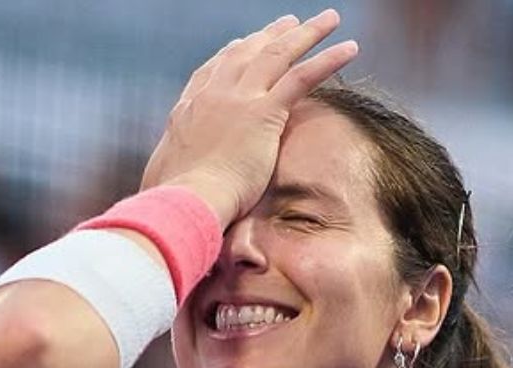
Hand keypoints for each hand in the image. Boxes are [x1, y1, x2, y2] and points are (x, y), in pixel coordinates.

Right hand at [141, 10, 358, 227]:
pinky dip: (328, 59)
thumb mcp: (163, 178)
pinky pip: (302, 76)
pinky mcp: (264, 112)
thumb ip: (171, 171)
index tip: (243, 44)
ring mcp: (238, 99)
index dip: (231, 55)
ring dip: (307, 33)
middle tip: (290, 23)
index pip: (212, 71)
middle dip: (270, 35)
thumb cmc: (172, 202)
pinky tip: (349, 48)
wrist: (186, 201)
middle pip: (246, 52)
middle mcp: (212, 95)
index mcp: (188, 110)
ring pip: (278, 54)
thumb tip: (165, 184)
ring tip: (329, 19)